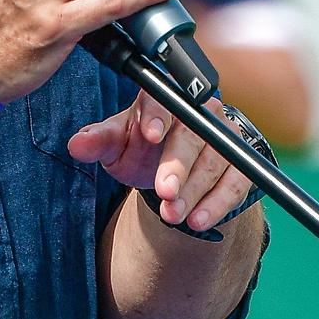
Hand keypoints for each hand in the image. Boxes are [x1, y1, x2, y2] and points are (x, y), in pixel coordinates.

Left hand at [67, 91, 254, 234]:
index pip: (162, 100)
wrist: (170, 164)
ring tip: (175, 216)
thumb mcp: (115, 144)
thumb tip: (77, 145)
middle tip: (165, 192)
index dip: (156, 116)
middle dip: (179, 165)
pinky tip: (200, 220)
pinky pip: (237, 180)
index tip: (148, 134)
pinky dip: (220, 203)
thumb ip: (97, 142)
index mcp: (162, 98)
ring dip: (196, 191)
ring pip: (216, 160)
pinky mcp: (241, 159)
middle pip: (193, 134)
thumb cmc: (140, 148)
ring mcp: (224, 133)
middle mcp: (198, 110)